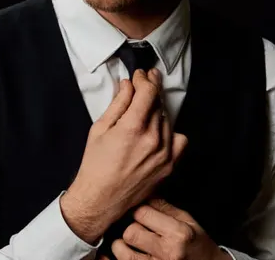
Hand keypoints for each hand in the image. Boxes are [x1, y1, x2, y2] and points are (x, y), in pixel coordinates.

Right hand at [60, 69, 188, 243]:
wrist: (100, 199)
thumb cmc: (95, 165)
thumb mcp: (99, 128)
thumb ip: (118, 103)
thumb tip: (128, 84)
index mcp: (132, 128)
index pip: (148, 92)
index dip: (145, 78)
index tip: (140, 75)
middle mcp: (152, 140)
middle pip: (158, 104)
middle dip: (150, 91)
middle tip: (143, 84)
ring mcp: (164, 154)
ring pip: (167, 119)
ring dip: (157, 110)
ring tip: (144, 111)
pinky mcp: (169, 166)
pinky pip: (179, 140)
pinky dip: (171, 132)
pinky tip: (159, 131)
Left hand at [102, 198, 229, 259]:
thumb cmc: (197, 244)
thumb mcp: (188, 221)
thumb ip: (164, 207)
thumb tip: (144, 193)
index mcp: (178, 234)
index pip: (142, 213)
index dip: (139, 210)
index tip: (143, 212)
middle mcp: (167, 252)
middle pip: (130, 232)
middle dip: (131, 227)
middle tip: (139, 227)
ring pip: (122, 252)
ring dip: (123, 244)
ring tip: (134, 242)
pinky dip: (123, 255)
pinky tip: (130, 250)